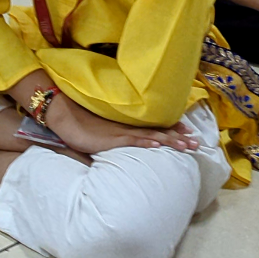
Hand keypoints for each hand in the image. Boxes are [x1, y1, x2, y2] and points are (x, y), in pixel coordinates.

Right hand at [44, 94, 199, 153]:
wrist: (61, 113)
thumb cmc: (78, 123)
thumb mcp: (100, 131)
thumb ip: (113, 137)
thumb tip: (123, 144)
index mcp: (125, 124)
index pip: (153, 126)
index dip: (172, 128)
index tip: (188, 131)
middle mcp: (126, 126)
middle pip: (157, 130)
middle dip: (178, 136)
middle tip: (196, 142)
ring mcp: (119, 131)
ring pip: (151, 135)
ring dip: (170, 140)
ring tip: (187, 145)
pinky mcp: (110, 138)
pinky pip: (132, 140)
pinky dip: (147, 141)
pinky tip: (159, 143)